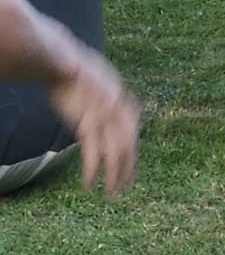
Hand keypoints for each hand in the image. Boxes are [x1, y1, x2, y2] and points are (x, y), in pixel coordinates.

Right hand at [50, 48, 138, 194]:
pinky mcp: (86, 122)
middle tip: (126, 187)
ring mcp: (104, 117)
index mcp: (123, 100)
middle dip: (128, 168)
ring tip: (111, 193)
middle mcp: (119, 110)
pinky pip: (92, 151)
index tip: (131, 167)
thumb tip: (109, 105)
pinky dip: (92, 169)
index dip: (132, 151)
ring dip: (113, 175)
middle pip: (128, 145)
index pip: (132, 132)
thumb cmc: (76, 72)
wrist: (62, 61)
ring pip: (114, 152)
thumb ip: (106, 98)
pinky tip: (88, 183)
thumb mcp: (98, 83)